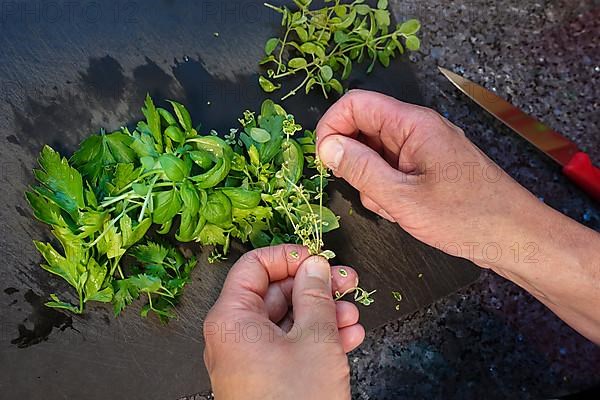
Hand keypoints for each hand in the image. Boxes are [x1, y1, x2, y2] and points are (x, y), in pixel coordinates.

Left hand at [203, 244, 364, 399]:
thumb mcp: (314, 340)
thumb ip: (315, 295)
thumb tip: (314, 267)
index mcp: (232, 319)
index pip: (254, 267)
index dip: (288, 257)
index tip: (317, 258)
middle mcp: (235, 336)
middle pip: (275, 293)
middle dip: (315, 287)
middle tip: (345, 282)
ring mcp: (251, 358)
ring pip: (288, 320)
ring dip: (323, 313)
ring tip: (352, 313)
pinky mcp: (267, 376)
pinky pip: (291, 345)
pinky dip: (318, 338)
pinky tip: (348, 336)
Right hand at [316, 90, 599, 342]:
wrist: (514, 236)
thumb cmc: (465, 217)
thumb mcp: (402, 198)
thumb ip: (360, 169)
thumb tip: (327, 146)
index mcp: (413, 124)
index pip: (355, 103)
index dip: (331, 126)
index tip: (323, 160)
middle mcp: (418, 128)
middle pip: (364, 127)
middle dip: (353, 160)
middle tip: (363, 190)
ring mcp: (425, 148)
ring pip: (376, 152)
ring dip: (371, 180)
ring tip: (392, 206)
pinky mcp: (429, 166)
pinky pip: (393, 167)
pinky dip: (388, 188)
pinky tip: (403, 209)